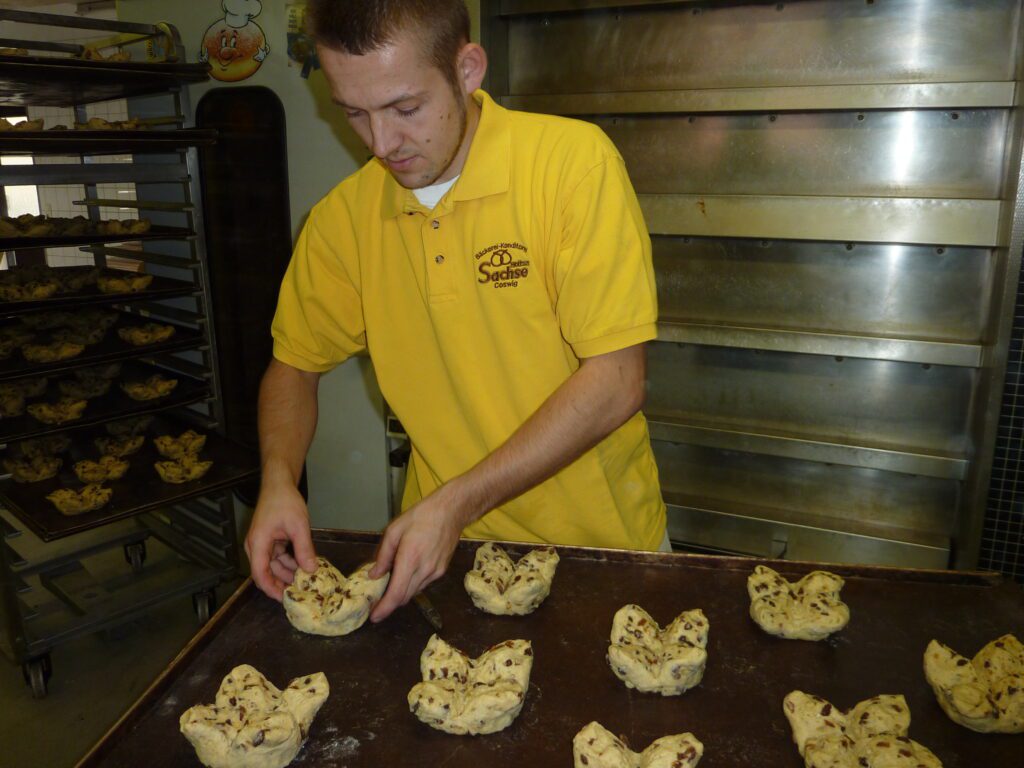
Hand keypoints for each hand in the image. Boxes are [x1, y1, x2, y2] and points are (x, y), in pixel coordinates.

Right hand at [244, 478, 317, 600]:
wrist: (279, 483)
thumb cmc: (285, 501)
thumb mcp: (298, 526)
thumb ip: (304, 549)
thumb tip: (311, 570)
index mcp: (257, 543)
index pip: (260, 575)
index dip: (272, 589)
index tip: (286, 599)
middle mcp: (256, 546)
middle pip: (266, 572)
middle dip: (282, 583)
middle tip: (300, 593)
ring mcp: (263, 543)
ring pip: (274, 565)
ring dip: (288, 573)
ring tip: (306, 582)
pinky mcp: (270, 540)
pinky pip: (278, 557)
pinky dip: (290, 562)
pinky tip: (304, 567)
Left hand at [368, 486, 466, 621]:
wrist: (451, 512)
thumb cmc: (421, 516)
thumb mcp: (394, 530)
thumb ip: (383, 555)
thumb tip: (374, 575)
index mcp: (410, 558)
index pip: (397, 593)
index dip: (384, 608)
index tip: (374, 617)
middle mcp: (424, 570)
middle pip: (404, 598)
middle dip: (389, 604)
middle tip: (376, 602)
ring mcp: (435, 572)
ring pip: (413, 592)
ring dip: (401, 593)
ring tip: (390, 583)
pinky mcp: (442, 571)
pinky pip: (422, 584)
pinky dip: (411, 584)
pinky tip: (407, 573)